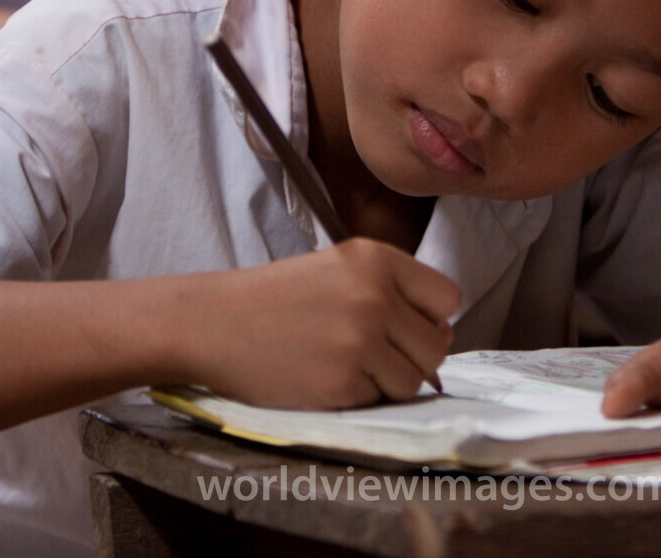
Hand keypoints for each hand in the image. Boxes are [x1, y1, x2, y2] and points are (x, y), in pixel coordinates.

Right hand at [181, 238, 459, 408]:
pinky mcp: (342, 383)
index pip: (448, 298)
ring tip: (349, 365)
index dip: (430, 318)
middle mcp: (376, 296)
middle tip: (375, 353)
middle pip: (437, 345)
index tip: (405, 326)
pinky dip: (359, 396)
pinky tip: (326, 377)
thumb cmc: (277, 297)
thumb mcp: (339, 268)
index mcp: (377, 259)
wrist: (213, 323)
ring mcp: (360, 341)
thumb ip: (392, 290)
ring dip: (389, 381)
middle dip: (413, 356)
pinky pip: (379, 400)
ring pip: (414, 380)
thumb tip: (443, 334)